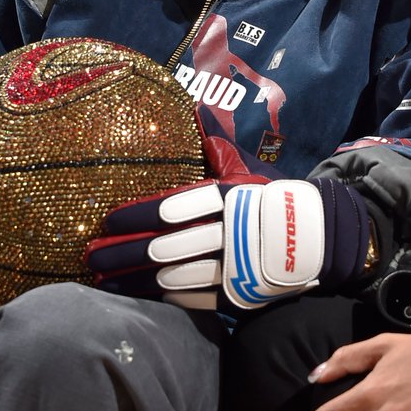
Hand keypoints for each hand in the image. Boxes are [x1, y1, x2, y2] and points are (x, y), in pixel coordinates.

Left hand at [86, 176, 370, 308]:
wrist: (318, 236)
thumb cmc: (270, 199)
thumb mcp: (246, 170)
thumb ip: (216, 148)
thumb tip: (195, 112)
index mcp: (227, 199)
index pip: (170, 208)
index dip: (135, 215)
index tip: (108, 219)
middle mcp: (227, 233)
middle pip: (163, 246)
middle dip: (122, 252)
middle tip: (91, 254)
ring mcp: (233, 266)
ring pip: (172, 276)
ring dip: (133, 279)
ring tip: (103, 279)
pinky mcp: (237, 294)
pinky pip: (191, 298)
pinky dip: (161, 296)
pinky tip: (137, 294)